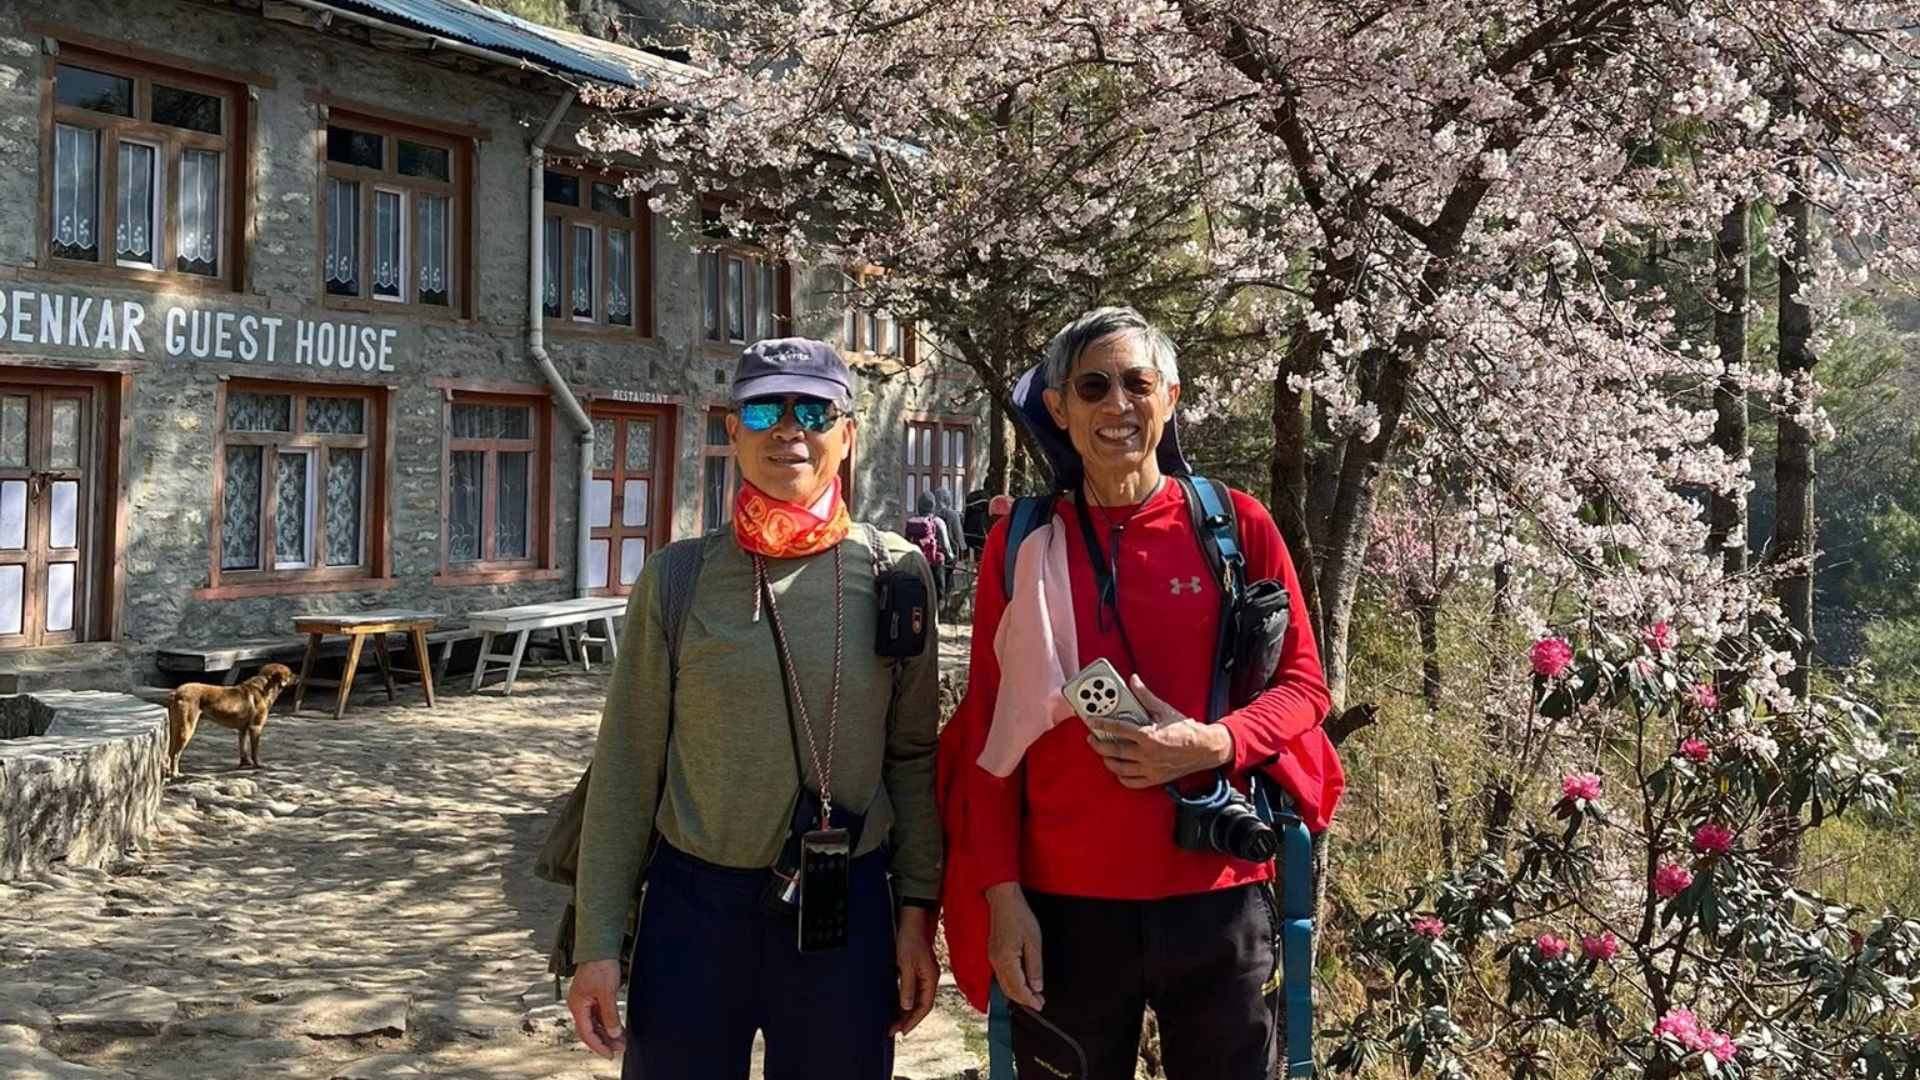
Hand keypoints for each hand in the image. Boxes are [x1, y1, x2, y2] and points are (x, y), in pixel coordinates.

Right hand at [565, 958, 627, 1058]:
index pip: (586, 1032)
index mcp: (577, 1005)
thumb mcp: (607, 992)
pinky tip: (618, 1029)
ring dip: (607, 1032)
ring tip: (622, 1041)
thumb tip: (614, 1033)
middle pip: (590, 1030)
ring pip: (595, 1023)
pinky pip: (599, 1015)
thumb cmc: (601, 966)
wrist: (600, 946)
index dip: (598, 1045)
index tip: (610, 1054)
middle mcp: (579, 1005)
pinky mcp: (593, 996)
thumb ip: (610, 1014)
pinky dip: (608, 1022)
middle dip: (604, 1041)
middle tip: (620, 1049)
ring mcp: (585, 1001)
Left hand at [892, 907, 938, 1035]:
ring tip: (892, 1022)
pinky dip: (904, 1000)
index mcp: (930, 978)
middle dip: (908, 1019)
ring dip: (905, 1011)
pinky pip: (911, 990)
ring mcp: (923, 974)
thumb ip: (907, 986)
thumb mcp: (906, 964)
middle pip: (920, 1005)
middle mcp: (929, 978)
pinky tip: (896, 1006)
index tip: (902, 1030)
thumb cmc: (910, 939)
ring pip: (915, 999)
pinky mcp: (915, 970)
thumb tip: (907, 1006)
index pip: (924, 1006)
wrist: (911, 920)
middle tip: (893, 1030)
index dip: (914, 1020)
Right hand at [985, 882, 1044, 1010]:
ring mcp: (993, 958)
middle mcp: (996, 962)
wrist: (1004, 900)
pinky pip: (1001, 976)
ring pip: (1004, 984)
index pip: (1018, 988)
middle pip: (1009, 990)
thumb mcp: (1034, 942)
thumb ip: (1034, 967)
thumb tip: (1036, 987)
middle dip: (1024, 1000)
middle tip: (1039, 1003)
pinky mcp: (993, 954)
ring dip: (1017, 993)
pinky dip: (1012, 984)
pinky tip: (1021, 983)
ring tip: (1033, 996)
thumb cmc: (1019, 916)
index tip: (1040, 1005)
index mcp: (1006, 959)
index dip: (1030, 999)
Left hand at [1084, 675, 1233, 787]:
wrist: (1205, 749)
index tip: (1092, 721)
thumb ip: (1145, 696)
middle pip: (1114, 751)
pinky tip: (1118, 768)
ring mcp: (1150, 769)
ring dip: (1108, 760)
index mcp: (1148, 736)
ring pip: (1120, 768)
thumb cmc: (1186, 730)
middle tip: (1092, 738)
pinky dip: (1122, 776)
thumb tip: (1134, 681)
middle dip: (1099, 744)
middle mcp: (1147, 754)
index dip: (1102, 724)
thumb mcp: (1164, 710)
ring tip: (1103, 752)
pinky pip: (1132, 782)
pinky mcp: (1155, 779)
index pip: (1118, 729)